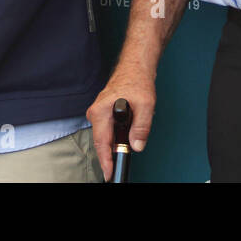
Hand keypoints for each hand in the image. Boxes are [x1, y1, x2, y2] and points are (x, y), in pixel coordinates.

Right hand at [86, 65, 156, 180]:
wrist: (135, 67)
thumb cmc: (137, 81)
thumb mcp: (145, 105)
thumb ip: (141, 127)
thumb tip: (136, 146)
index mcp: (101, 111)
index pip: (101, 142)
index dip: (106, 160)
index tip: (109, 173)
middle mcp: (95, 112)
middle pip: (102, 141)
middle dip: (114, 152)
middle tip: (125, 158)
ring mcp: (98, 113)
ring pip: (106, 136)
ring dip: (118, 140)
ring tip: (133, 131)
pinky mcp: (103, 113)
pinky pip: (108, 130)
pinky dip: (117, 134)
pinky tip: (129, 126)